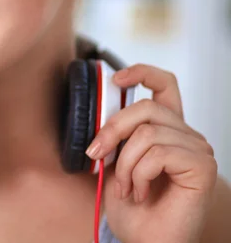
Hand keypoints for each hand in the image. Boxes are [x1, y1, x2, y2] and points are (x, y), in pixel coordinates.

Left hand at [85, 64, 217, 242]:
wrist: (147, 241)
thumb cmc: (133, 207)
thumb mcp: (114, 163)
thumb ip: (114, 136)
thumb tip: (98, 115)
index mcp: (165, 129)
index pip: (164, 85)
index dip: (142, 73)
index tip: (116, 79)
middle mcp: (185, 135)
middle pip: (145, 107)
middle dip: (112, 130)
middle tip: (97, 156)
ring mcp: (197, 149)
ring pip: (146, 133)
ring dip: (124, 164)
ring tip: (125, 187)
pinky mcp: (202, 166)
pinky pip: (158, 153)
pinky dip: (138, 174)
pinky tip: (140, 193)